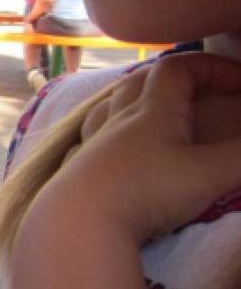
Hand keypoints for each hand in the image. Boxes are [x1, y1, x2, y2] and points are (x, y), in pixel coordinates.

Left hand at [31, 53, 240, 246]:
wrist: (78, 221)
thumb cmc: (146, 191)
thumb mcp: (209, 173)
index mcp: (151, 110)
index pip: (178, 67)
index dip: (211, 66)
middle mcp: (117, 118)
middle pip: (141, 80)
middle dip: (174, 77)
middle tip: (199, 92)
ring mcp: (93, 142)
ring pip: (112, 104)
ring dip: (136, 98)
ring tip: (156, 111)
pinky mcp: (78, 168)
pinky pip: (92, 135)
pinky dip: (108, 129)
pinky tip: (113, 144)